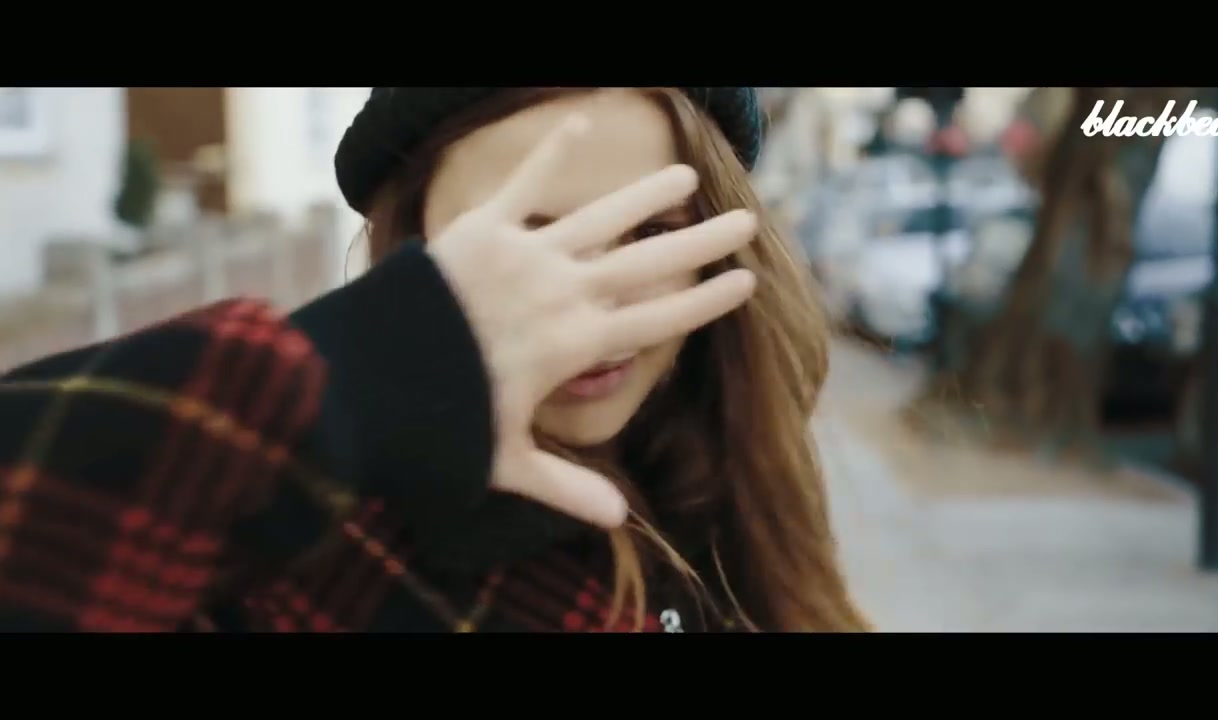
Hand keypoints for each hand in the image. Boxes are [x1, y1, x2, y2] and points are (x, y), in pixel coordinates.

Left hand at [426, 114, 757, 528]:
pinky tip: (581, 118)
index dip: (706, 300)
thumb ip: (565, 486)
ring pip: (603, 217)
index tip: (745, 281)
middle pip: (650, 262)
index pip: (660, 318)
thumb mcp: (504, 461)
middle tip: (747, 222)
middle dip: (702, 242)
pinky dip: (551, 152)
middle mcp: (564, 292)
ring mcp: (526, 256)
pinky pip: (523, 184)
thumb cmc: (437, 424)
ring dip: (648, 197)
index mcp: (577, 343)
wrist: (369, 379)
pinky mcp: (481, 230)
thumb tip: (620, 521)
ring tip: (687, 177)